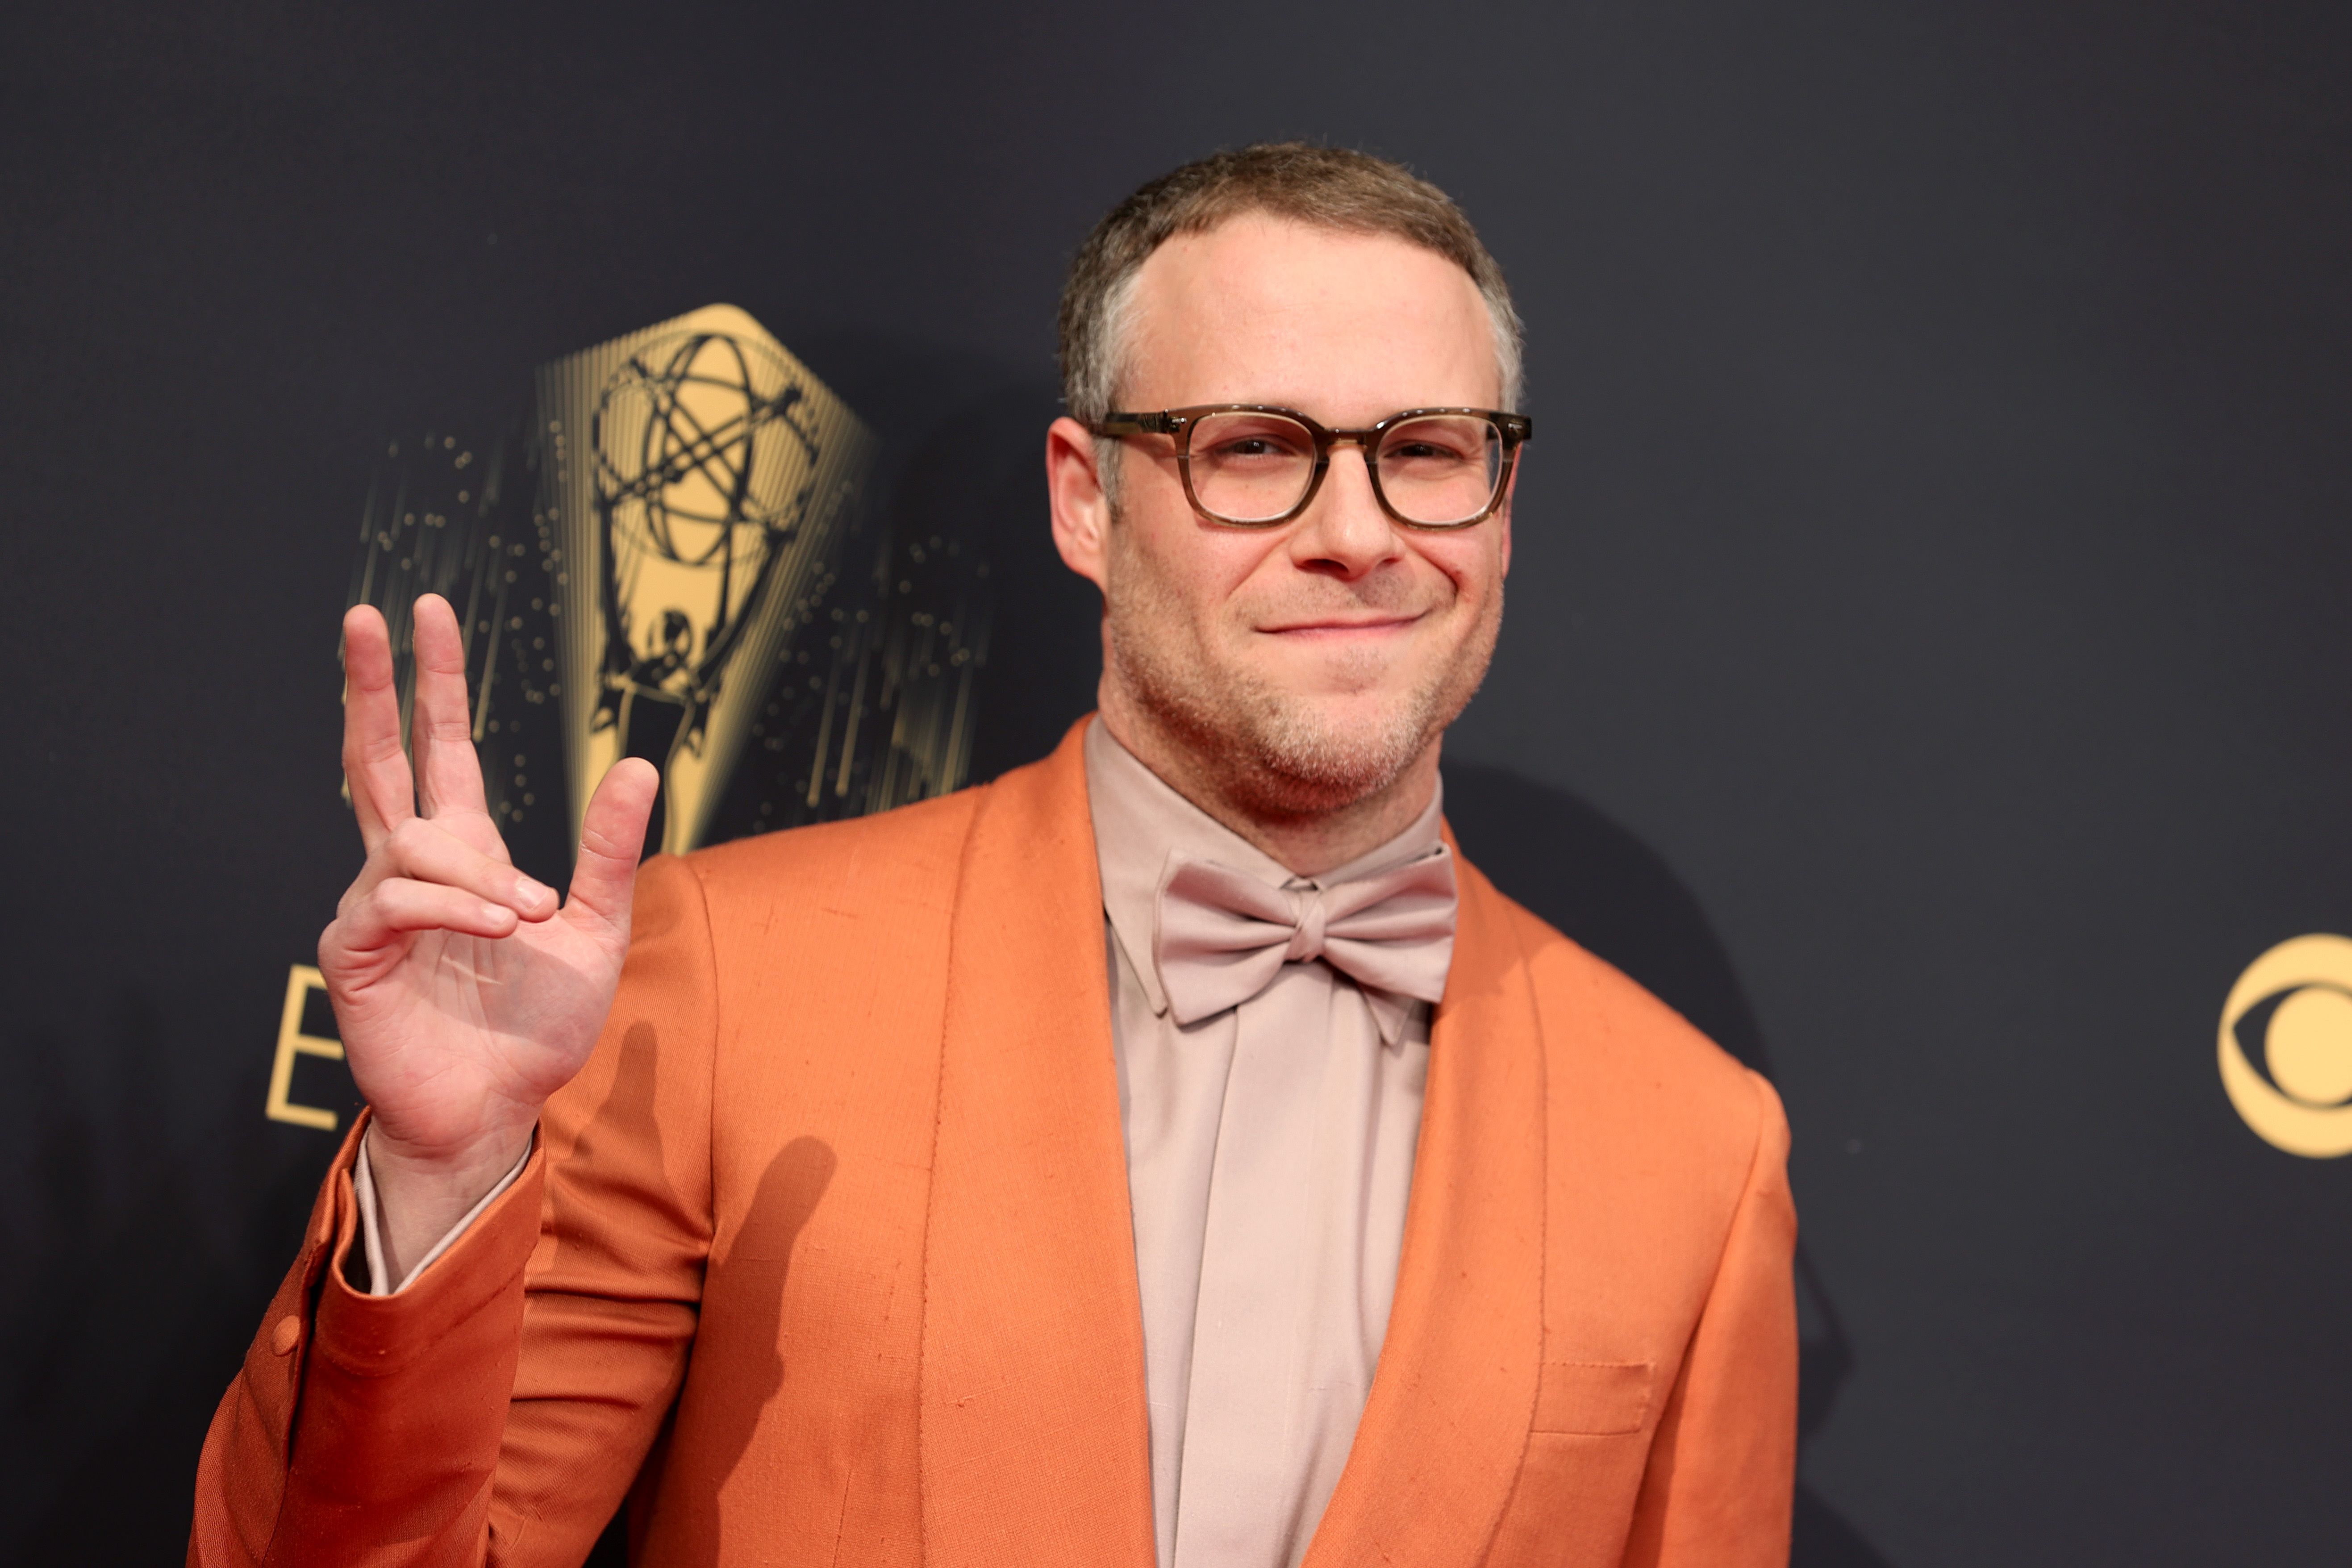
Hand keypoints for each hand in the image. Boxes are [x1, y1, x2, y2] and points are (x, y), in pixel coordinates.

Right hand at [320, 594, 657, 1276]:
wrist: (499, 1106)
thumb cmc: (536, 1025)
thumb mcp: (596, 928)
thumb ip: (613, 850)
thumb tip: (637, 761)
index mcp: (467, 852)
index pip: (441, 748)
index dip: (433, 682)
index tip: (427, 612)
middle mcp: (412, 867)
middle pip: (379, 757)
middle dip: (374, 685)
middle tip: (368, 614)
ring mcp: (374, 907)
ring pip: (411, 841)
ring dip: (477, 871)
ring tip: (528, 915)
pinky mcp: (354, 952)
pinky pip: (397, 901)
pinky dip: (453, 907)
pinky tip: (498, 925)